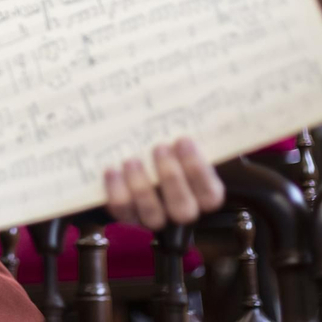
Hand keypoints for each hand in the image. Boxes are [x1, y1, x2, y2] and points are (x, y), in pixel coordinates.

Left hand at [102, 137, 224, 229]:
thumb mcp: (190, 137)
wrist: (140, 152)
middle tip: (160, 146)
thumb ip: (200, 129)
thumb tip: (207, 103)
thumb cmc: (172, 143)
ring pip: (152, 215)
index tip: (184, 140)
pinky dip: (116, 193)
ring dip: (141, 188)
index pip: (210, 194)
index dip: (198, 171)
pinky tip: (111, 170)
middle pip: (183, 208)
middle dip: (171, 177)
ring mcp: (154, 216)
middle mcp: (181, 210)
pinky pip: (123, 213)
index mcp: (203, 193)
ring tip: (132, 160)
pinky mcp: (128, 217)